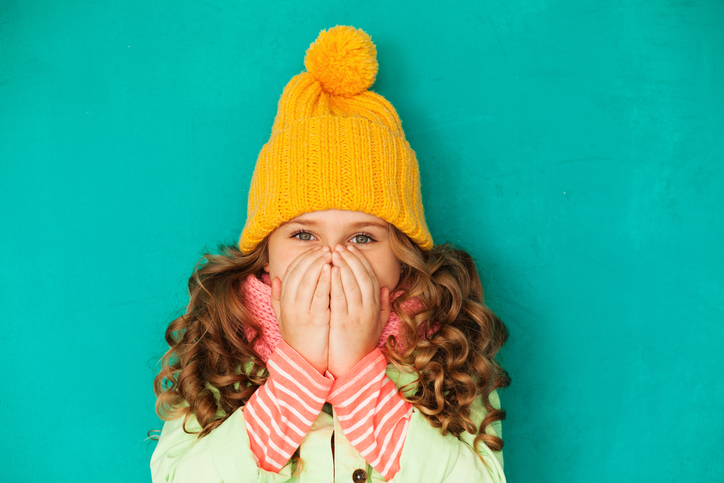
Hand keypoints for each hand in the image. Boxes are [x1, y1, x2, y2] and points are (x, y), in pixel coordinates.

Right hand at [270, 246, 332, 373]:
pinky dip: (324, 280)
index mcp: (284, 301)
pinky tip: (332, 269)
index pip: (291, 271)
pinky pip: (320, 295)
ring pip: (308, 280)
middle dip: (312, 257)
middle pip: (299, 272)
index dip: (303, 258)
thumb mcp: (283, 316)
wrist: (305, 362)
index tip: (315, 249)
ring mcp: (302, 311)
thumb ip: (277, 298)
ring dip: (319, 264)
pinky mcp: (316, 319)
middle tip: (326, 248)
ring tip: (330, 253)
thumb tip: (275, 279)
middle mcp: (290, 304)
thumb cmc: (299, 337)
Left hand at [327, 244, 390, 376]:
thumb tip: (388, 289)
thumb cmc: (361, 344)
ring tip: (333, 252)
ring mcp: (357, 314)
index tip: (352, 249)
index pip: (371, 277)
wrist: (352, 366)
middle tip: (340, 246)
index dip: (362, 261)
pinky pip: (340, 296)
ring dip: (343, 265)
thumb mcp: (377, 324)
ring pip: (352, 283)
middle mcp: (369, 308)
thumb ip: (383, 306)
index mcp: (376, 307)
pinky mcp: (343, 321)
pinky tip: (330, 270)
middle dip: (352, 258)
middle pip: (362, 276)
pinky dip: (336, 281)